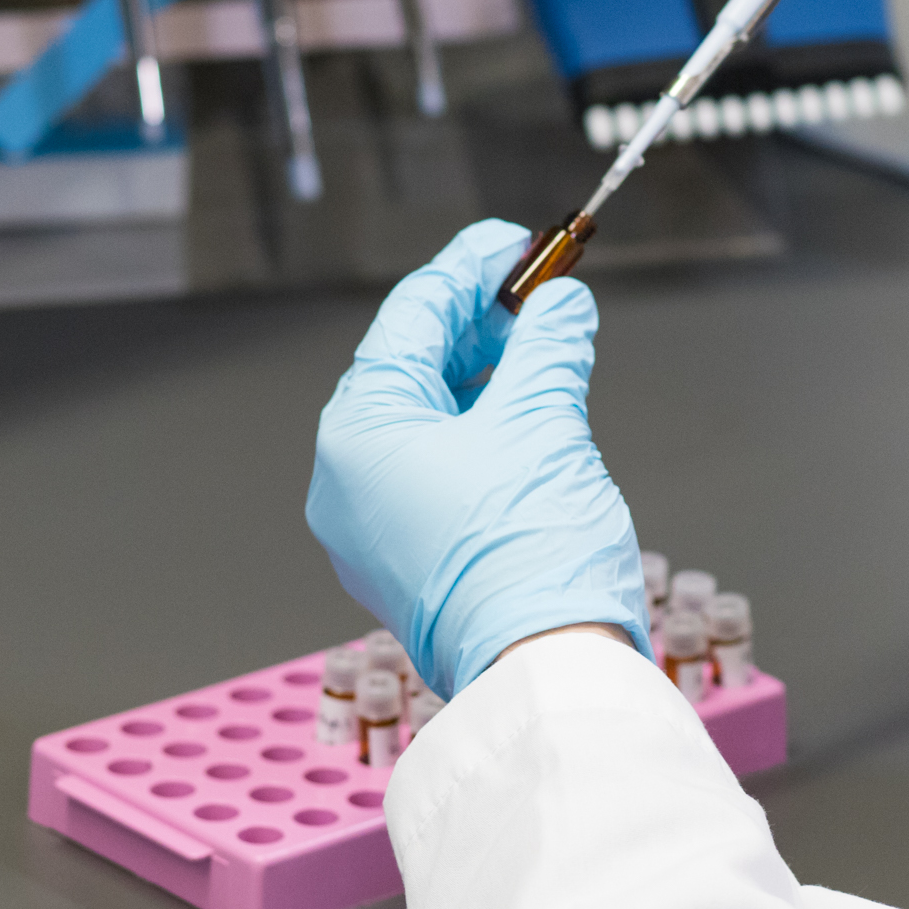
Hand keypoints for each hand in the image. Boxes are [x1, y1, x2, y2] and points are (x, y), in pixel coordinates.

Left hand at [306, 220, 649, 696]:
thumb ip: (548, 346)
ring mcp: (374, 525)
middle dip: (481, 321)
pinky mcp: (410, 557)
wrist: (541, 668)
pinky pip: (437, 467)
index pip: (411, 316)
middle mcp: (348, 478)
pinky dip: (482, 428)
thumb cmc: (526, 555)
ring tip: (545, 345)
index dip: (470, 267)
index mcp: (358, 431)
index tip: (514, 240)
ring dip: (488, 374)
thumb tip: (560, 303)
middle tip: (540, 288)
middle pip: (414, 366)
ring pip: (428, 418)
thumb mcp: (544, 420)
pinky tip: (530, 410)